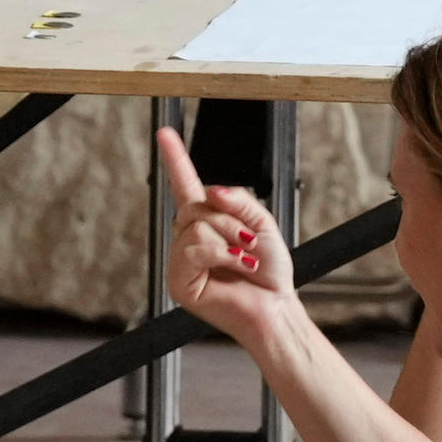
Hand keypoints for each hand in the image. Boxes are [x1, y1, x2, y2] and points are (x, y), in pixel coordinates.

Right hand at [156, 126, 305, 358]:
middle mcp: (189, 240)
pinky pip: (194, 249)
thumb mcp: (262, 223)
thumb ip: (238, 201)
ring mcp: (182, 260)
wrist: (275, 307)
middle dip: (228, 219)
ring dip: (228, 239)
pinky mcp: (180, 281)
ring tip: (244, 258)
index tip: (165, 133)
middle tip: (247, 241)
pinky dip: (221, 254)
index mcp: (208, 223)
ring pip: (196, 226)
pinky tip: (237, 265)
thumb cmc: (270, 273)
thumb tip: (211, 191)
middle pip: (195, 206)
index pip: (186, 186)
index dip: (176, 159)